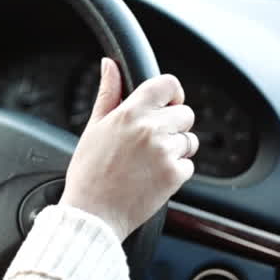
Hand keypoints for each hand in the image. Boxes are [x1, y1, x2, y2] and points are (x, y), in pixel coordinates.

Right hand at [59, 58, 196, 239]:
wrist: (93, 214)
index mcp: (130, 113)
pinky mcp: (175, 175)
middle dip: (174, 125)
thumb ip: (108, 92)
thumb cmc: (89, 173)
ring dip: (177, 149)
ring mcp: (165, 152)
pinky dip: (176, 171)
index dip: (172, 93)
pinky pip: (189, 165)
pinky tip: (153, 177)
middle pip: (186, 113)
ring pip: (190, 140)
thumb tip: (109, 65)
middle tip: (152, 141)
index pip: (168, 84)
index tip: (167, 104)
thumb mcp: (94, 127)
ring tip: (150, 162)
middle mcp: (151, 129)